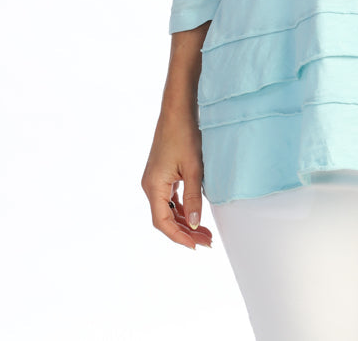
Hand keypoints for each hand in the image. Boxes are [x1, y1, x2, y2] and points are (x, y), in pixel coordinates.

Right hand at [141, 106, 213, 249]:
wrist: (178, 110)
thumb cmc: (185, 135)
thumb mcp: (194, 169)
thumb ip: (194, 198)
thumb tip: (195, 224)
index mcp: (154, 187)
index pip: (163, 222)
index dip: (179, 237)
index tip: (196, 246)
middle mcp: (150, 186)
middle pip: (165, 218)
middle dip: (185, 232)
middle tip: (207, 241)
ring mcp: (154, 180)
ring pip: (168, 209)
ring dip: (185, 221)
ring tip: (205, 231)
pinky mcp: (161, 173)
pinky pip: (169, 198)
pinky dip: (182, 208)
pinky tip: (195, 213)